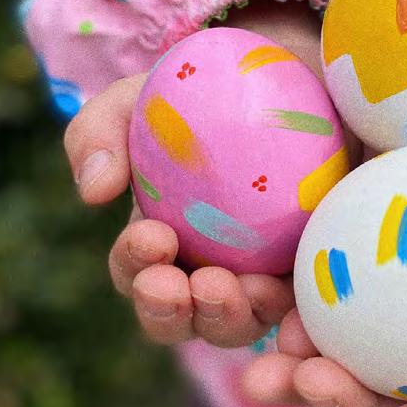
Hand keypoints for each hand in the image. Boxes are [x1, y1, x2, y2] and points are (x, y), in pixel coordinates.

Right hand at [63, 0, 345, 345]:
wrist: (299, 76)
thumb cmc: (209, 90)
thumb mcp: (146, 97)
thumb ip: (102, 131)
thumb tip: (93, 191)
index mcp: (165, 237)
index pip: (139, 272)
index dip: (136, 267)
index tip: (154, 237)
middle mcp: (210, 267)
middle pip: (183, 317)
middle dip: (175, 313)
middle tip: (193, 286)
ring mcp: (263, 274)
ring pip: (242, 323)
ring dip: (235, 319)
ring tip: (248, 289)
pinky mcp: (314, 272)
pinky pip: (305, 313)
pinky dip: (300, 330)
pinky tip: (299, 326)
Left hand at [243, 84, 406, 406]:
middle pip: (378, 395)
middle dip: (340, 406)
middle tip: (305, 380)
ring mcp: (355, 295)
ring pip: (309, 352)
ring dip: (273, 360)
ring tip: (249, 349)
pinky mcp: (305, 254)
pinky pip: (264, 288)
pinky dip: (237, 294)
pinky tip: (209, 277)